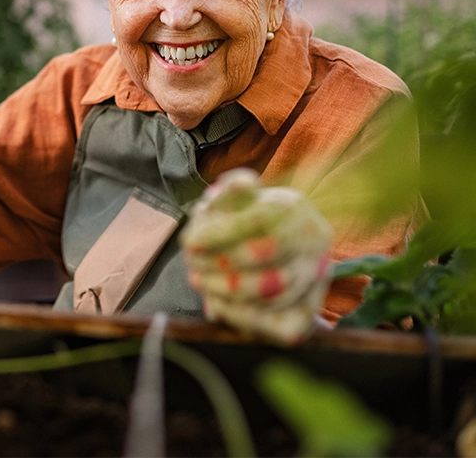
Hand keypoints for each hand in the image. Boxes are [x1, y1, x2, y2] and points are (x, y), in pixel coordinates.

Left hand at [180, 168, 332, 343]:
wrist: (282, 242)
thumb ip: (233, 187)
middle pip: (265, 257)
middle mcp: (314, 242)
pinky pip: (281, 325)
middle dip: (220, 263)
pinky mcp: (310, 309)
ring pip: (273, 293)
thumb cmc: (248, 217)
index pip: (257, 221)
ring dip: (227, 291)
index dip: (220, 234)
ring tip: (200, 281)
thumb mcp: (239, 195)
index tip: (189, 242)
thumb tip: (242, 183)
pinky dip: (245, 318)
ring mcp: (317, 278)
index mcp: (294, 207)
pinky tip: (217, 306)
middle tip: (192, 264)